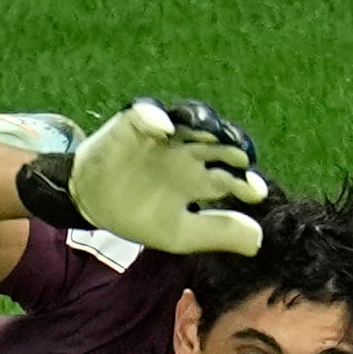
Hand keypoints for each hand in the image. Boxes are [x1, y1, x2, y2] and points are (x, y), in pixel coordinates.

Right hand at [21, 99, 268, 254]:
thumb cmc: (139, 216)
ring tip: (214, 131)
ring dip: (204, 122)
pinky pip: (148, 113)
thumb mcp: (180, 233)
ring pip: (191, 119)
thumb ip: (218, 233)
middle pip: (220, 141)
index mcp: (203, 179)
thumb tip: (259, 240)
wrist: (93, 205)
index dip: (248, 181)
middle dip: (233, 145)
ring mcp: (165, 136)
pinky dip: (156, 117)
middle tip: (243, 155)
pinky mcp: (135, 123)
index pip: (234, 174)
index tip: (257, 192)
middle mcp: (189, 153)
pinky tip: (165, 128)